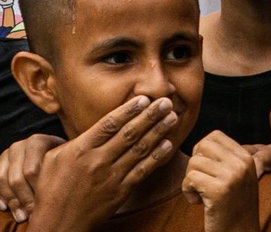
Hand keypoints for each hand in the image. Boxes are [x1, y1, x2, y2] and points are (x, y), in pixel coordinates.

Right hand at [0, 134, 63, 223]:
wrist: (48, 150)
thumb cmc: (58, 159)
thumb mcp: (62, 160)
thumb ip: (58, 171)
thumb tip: (52, 196)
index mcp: (37, 142)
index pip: (32, 170)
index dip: (36, 191)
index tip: (43, 206)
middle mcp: (20, 146)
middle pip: (16, 178)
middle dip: (24, 200)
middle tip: (31, 215)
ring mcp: (8, 154)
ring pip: (3, 180)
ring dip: (12, 201)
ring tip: (21, 216)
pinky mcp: (0, 163)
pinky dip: (0, 196)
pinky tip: (6, 208)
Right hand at [23, 97, 178, 228]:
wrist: (56, 226)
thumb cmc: (50, 190)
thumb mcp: (51, 159)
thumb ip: (71, 140)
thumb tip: (85, 124)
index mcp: (80, 149)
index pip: (109, 123)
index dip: (128, 109)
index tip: (144, 98)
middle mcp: (97, 161)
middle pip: (129, 133)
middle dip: (150, 115)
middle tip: (166, 101)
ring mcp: (109, 178)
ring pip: (139, 150)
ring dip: (158, 132)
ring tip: (172, 117)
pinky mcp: (118, 193)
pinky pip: (141, 172)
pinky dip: (156, 157)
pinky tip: (167, 145)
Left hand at [184, 131, 258, 231]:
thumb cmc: (233, 209)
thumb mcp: (238, 179)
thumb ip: (226, 159)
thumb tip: (201, 145)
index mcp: (246, 158)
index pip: (215, 136)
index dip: (203, 152)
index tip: (206, 171)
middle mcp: (241, 163)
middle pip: (203, 145)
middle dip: (195, 163)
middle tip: (200, 182)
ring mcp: (231, 176)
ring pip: (194, 162)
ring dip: (190, 180)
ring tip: (200, 195)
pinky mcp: (218, 191)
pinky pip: (190, 178)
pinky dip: (187, 192)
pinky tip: (197, 203)